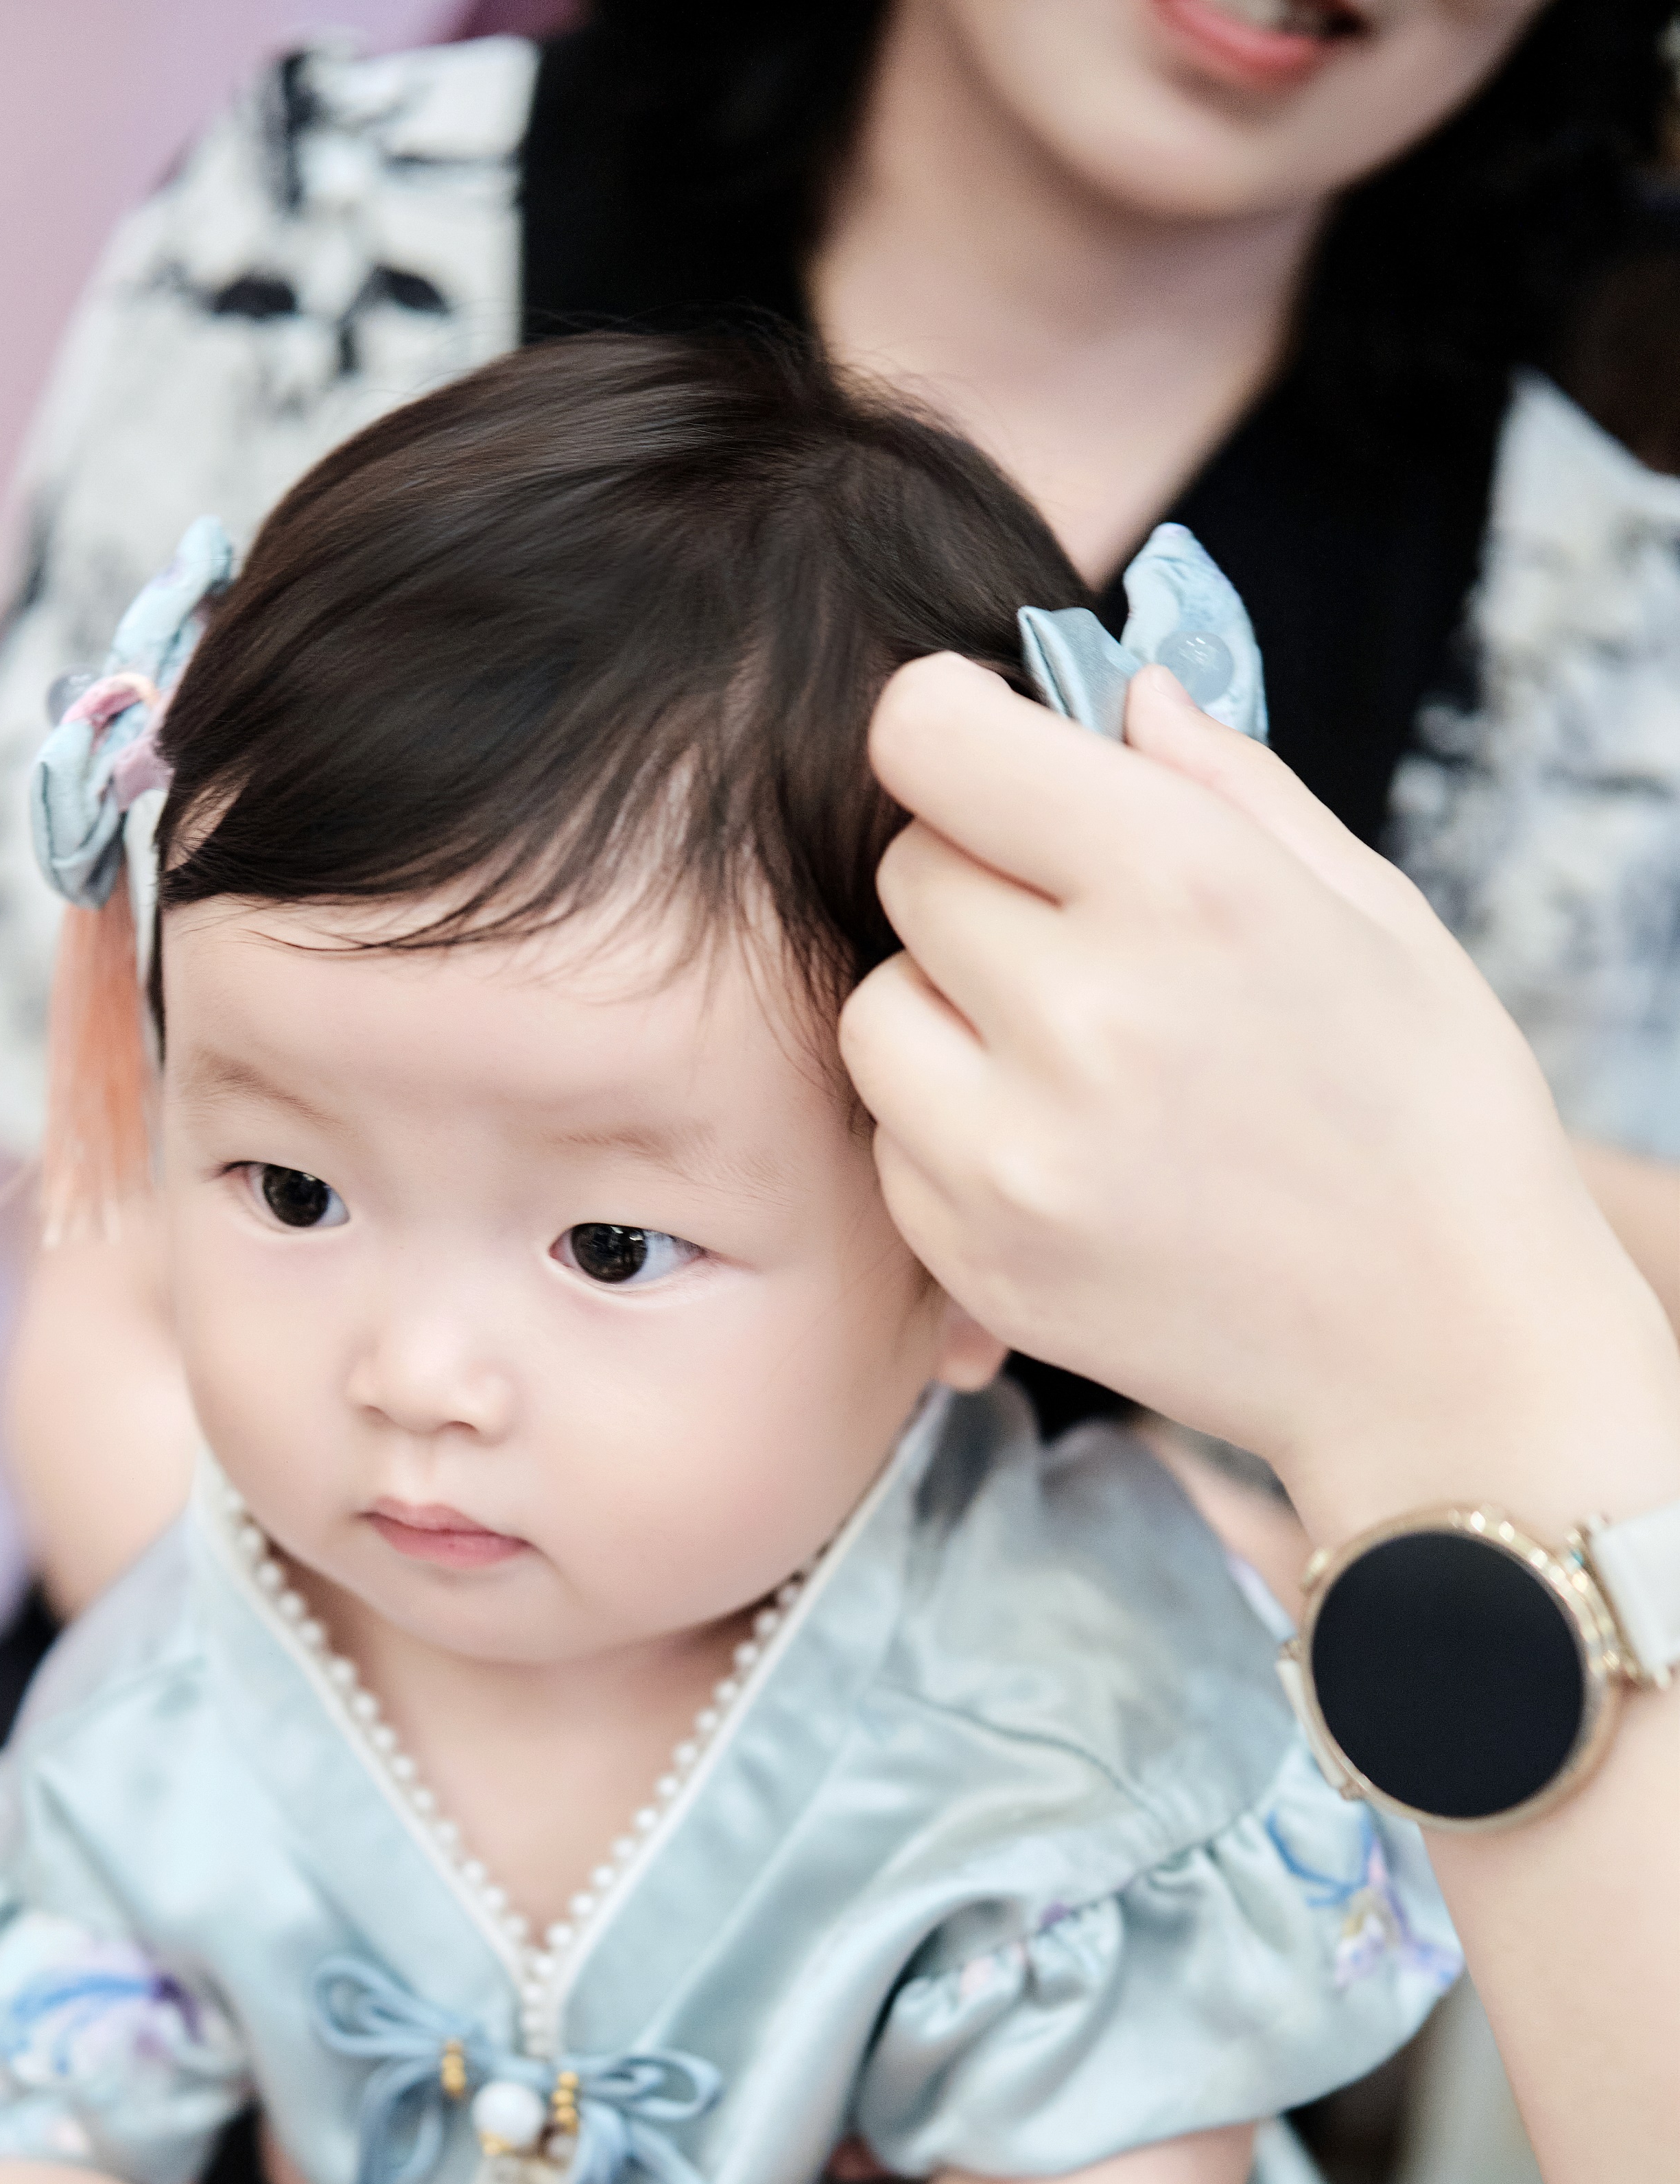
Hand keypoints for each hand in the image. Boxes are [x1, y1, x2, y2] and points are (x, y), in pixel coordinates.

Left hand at [838, 656, 1679, 1547]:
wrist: (1444, 1353)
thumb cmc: (1428, 1117)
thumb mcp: (1369, 908)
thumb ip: (1225, 783)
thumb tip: (1118, 692)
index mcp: (1180, 884)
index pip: (931, 738)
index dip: (951, 732)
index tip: (988, 761)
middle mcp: (1078, 1010)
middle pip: (907, 870)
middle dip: (976, 878)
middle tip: (1079, 937)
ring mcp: (1013, 1150)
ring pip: (877, 1009)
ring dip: (945, 1010)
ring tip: (1068, 1053)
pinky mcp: (977, 1256)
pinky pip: (893, 1140)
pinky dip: (952, 1132)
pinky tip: (1068, 1153)